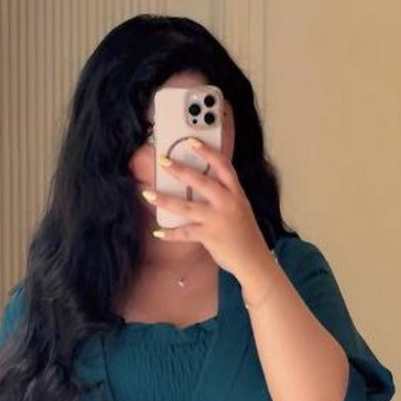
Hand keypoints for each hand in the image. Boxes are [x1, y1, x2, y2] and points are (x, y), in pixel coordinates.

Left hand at [145, 139, 273, 284]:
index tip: (191, 141)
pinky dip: (170, 234)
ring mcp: (217, 219)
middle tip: (163, 161)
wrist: (253, 259)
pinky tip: (158, 231)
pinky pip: (185, 233)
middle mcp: (227, 202)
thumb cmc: (244, 233)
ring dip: (164, 200)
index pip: (223, 166)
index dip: (207, 152)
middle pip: (200, 181)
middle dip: (179, 170)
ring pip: (186, 207)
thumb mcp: (240, 208)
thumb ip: (223, 196)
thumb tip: (198, 185)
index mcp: (236, 192)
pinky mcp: (209, 236)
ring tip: (147, 194)